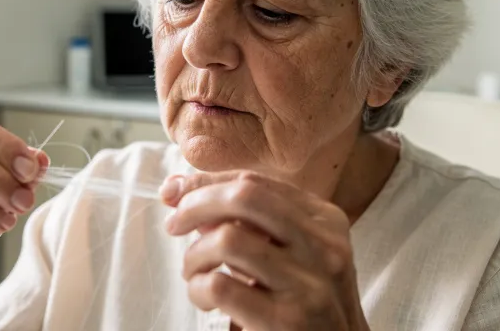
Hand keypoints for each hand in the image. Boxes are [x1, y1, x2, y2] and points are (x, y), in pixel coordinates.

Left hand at [161, 171, 369, 330]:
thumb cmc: (307, 302)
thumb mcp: (291, 254)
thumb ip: (247, 223)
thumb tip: (179, 191)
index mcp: (325, 220)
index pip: (254, 182)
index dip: (206, 183)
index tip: (175, 194)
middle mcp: (323, 245)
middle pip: (243, 197)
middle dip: (195, 204)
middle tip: (175, 225)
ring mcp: (308, 282)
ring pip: (227, 240)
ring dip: (195, 256)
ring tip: (195, 273)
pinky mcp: (287, 319)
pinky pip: (219, 285)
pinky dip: (199, 289)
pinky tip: (206, 299)